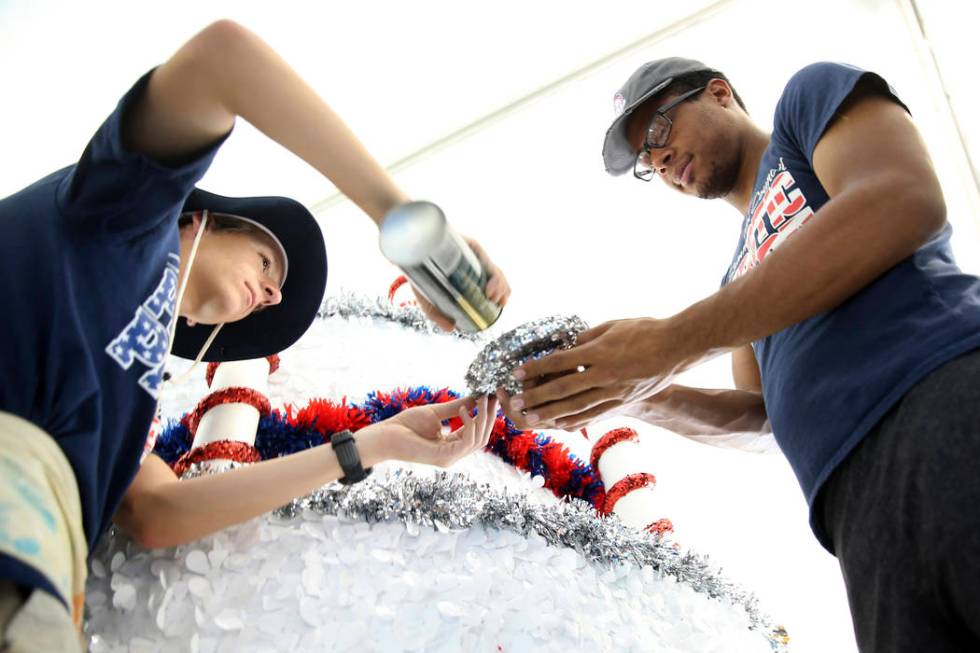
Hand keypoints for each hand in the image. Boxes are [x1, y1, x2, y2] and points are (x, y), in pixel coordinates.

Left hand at [361, 395, 498, 467]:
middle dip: (489, 416)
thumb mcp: (436, 412)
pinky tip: (466, 409)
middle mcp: (453, 454)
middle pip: (482, 437)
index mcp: (451, 445)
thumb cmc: (405, 425)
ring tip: (482, 398)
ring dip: (483, 418)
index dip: (486, 414)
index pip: (476, 432)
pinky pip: (467, 441)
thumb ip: (456, 407)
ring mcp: (450, 458)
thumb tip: (475, 397)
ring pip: (479, 440)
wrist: (385, 436)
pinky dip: (470, 424)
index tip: (493, 396)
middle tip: (493, 395)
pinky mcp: (445, 457)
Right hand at [413, 237, 510, 331]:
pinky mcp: (471, 245)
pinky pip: (486, 259)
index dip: (500, 293)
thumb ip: (437, 315)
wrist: (409, 255)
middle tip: (496, 301)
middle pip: (496, 277)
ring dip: (499, 284)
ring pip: (494, 270)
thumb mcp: (429, 300)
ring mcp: (473, 255)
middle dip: (502, 290)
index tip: (500, 303)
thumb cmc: (421, 276)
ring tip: (493, 295)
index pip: (491, 285)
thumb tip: (450, 328)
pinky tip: (490, 285)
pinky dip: (492, 273)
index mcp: (470, 276)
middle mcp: (474, 264)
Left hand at [498, 318, 692, 430]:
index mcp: (599, 352)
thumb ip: (587, 338)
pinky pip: (594, 414)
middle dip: (536, 397)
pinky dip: (574, 419)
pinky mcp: (623, 401)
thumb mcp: (612, 326)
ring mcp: (614, 391)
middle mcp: (604, 375)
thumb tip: (565, 346)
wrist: (678, 347)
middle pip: (563, 389)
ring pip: (576, 406)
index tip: (518, 372)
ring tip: (530, 417)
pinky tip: (559, 423)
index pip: (560, 362)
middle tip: (515, 402)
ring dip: (550, 413)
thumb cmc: (644, 331)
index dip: (537, 368)